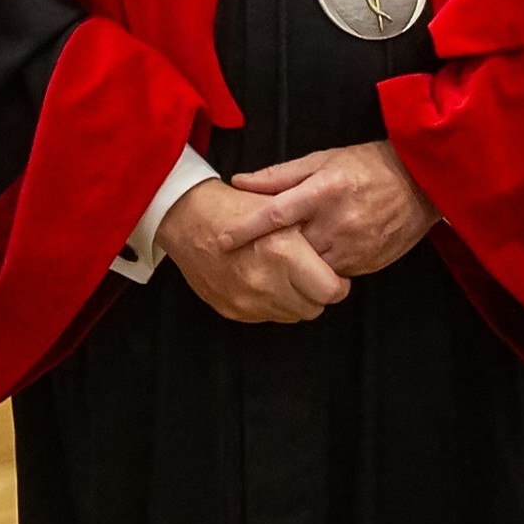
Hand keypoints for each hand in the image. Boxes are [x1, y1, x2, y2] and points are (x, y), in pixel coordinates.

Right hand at [162, 177, 348, 323]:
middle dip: (317, 293)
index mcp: (283, 253)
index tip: (334, 276)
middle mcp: (266, 282)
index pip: (331, 291)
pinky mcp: (233, 310)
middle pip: (314, 308)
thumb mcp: (280, 207)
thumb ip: (312, 234)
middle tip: (311, 275)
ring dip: (295, 300)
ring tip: (285, 276)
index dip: (337, 284)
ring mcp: (247, 300)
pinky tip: (263, 281)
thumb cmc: (233, 207)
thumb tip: (338, 254)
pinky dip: (271, 303)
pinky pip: (267, 316)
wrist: (186, 218)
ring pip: (292, 315)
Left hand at [228, 141, 434, 278]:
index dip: (244, 229)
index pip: (275, 214)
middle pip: (288, 247)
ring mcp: (353, 247)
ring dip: (291, 264)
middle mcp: (337, 222)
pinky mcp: (365, 264)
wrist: (423, 184)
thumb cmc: (368, 166)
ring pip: (308, 267)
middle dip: (266, 252)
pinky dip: (316, 268)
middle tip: (242, 253)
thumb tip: (239, 182)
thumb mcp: (324, 159)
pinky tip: (311, 258)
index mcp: (324, 191)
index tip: (220, 239)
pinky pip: (330, 274)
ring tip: (277, 257)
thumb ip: (280, 175)